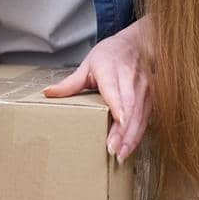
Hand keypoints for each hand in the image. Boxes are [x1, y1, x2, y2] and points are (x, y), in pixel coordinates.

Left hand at [43, 17, 152, 162]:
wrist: (137, 44)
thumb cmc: (110, 55)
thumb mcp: (87, 64)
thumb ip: (70, 82)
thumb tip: (48, 93)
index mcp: (111, 69)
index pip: (115, 88)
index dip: (118, 104)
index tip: (119, 119)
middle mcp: (130, 79)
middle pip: (129, 107)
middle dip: (122, 130)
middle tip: (113, 150)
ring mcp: (143, 89)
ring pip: (139, 116)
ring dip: (130, 137)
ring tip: (120, 155)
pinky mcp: (150, 98)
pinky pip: (145, 119)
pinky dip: (137, 135)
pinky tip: (128, 148)